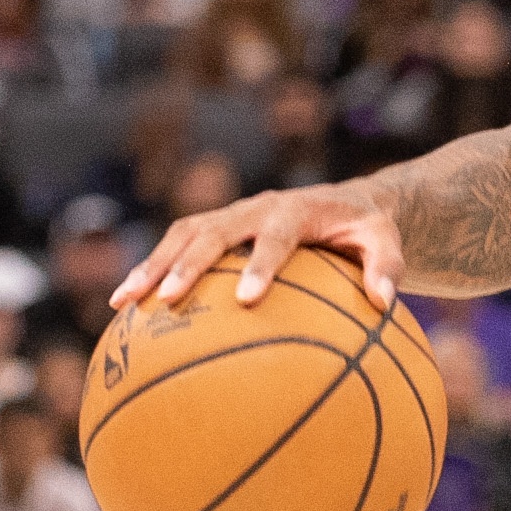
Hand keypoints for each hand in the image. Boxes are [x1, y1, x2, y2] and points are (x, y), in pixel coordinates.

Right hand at [112, 183, 402, 308]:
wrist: (345, 203)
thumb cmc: (365, 228)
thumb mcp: (385, 240)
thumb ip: (387, 265)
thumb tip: (384, 302)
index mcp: (296, 209)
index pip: (276, 235)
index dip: (261, 263)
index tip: (248, 299)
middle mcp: (256, 207)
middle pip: (215, 231)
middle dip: (190, 263)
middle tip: (167, 299)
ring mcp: (231, 215)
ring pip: (184, 234)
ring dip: (153, 264)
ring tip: (123, 303)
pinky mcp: (214, 227)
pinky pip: (176, 244)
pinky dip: (149, 269)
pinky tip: (124, 308)